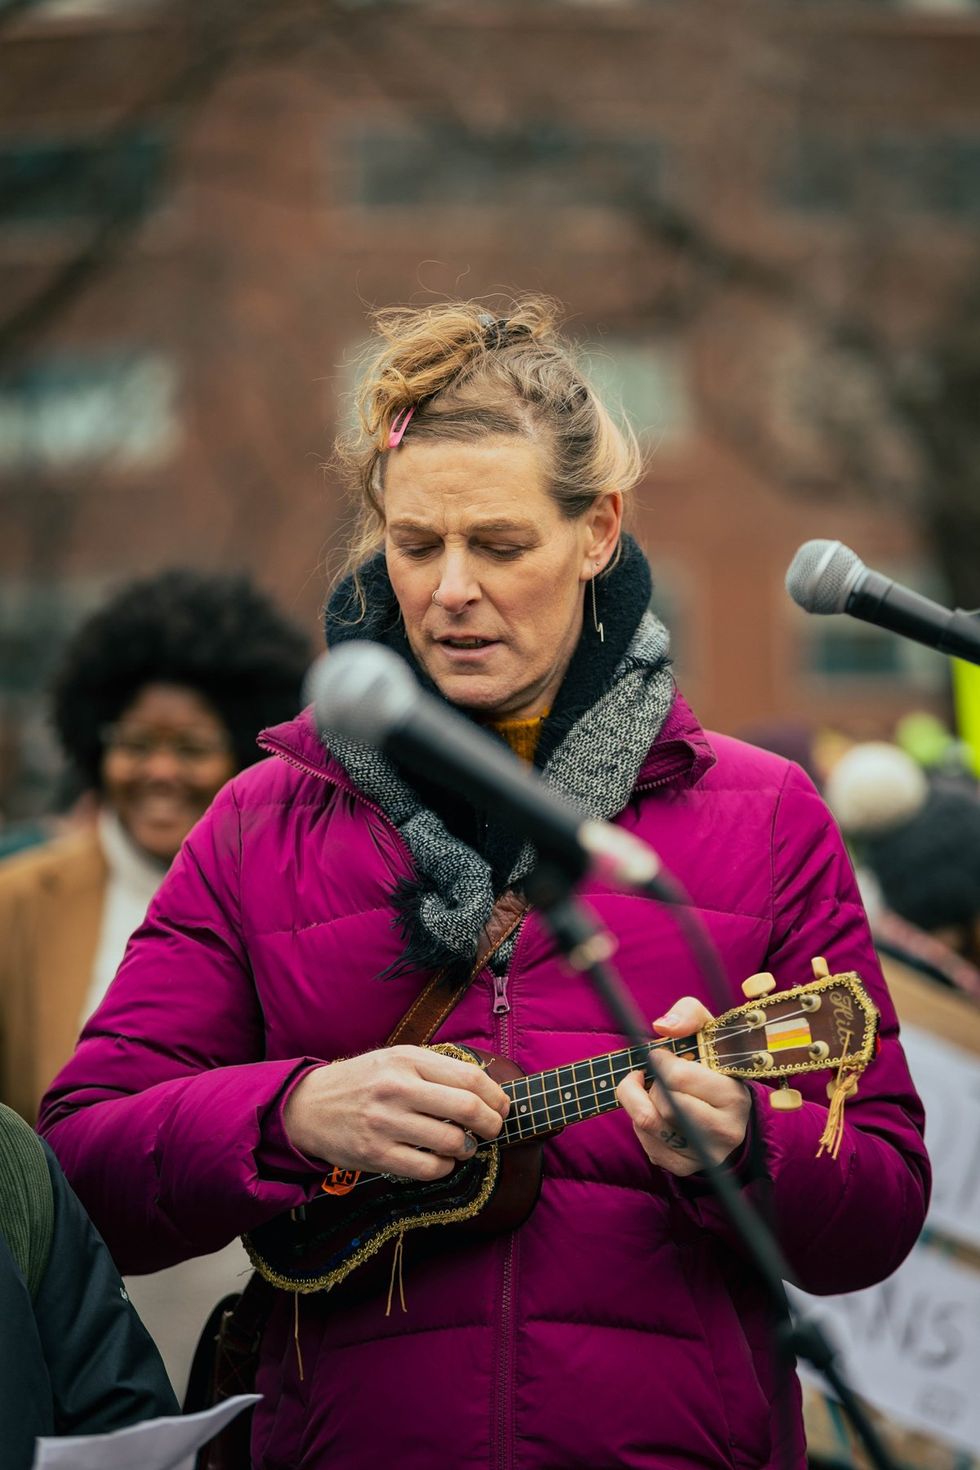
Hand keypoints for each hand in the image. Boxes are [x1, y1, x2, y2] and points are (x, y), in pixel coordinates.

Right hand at [283, 1045, 509, 1181]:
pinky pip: (429, 1168)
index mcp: (407, 1060)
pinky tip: (442, 1159)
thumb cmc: (362, 1082)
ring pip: (452, 1142)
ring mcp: (386, 1123)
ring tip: (464, 1145)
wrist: (308, 1106)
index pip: (470, 1078)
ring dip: (469, 1148)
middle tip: (493, 1129)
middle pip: (468, 1109)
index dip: (496, 1096)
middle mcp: (397, 1088)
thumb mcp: (395, 1059)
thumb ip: (435, 1069)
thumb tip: (485, 1087)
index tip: (502, 1106)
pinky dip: (445, 1167)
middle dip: (492, 1124)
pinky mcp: (376, 1155)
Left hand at [616, 996, 750, 1177]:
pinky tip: (658, 1113)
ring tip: (656, 1092)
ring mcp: (706, 1154)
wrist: (727, 1109)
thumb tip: (662, 1027)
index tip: (663, 1056)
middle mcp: (725, 1131)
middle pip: (663, 1104)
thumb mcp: (708, 1031)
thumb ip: (688, 1014)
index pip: (678, 1076)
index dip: (660, 1060)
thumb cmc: (712, 1064)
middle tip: (659, 1076)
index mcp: (734, 1096)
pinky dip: (642, 1124)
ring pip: (649, 1124)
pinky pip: (647, 1144)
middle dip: (652, 1085)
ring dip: (643, 1102)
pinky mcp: (685, 1167)